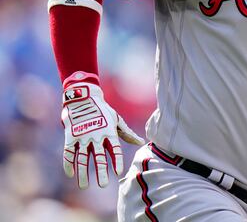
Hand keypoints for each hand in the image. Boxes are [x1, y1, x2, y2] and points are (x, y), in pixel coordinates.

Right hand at [61, 72, 144, 188]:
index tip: (118, 172)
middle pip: (99, 156)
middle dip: (101, 171)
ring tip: (84, 186)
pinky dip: (68, 163)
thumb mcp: (116, 119)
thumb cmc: (103, 109)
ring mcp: (82, 136)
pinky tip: (71, 174)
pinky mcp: (70, 136)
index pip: (114, 149)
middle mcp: (96, 136)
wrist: (83, 97)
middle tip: (103, 185)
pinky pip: (68, 152)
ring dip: (83, 172)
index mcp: (109, 132)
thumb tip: (140, 143)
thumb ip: (126, 133)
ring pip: (82, 158)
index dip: (116, 160)